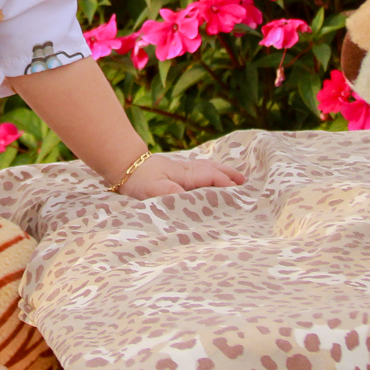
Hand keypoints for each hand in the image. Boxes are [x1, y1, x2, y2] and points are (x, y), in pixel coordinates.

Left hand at [120, 154, 242, 199]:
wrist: (124, 166)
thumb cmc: (139, 180)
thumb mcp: (156, 191)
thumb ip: (174, 196)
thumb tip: (193, 203)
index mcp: (187, 175)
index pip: (213, 178)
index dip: (227, 185)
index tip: (241, 194)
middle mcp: (187, 171)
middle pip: (214, 170)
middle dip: (230, 175)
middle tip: (245, 182)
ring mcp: (182, 171)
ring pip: (208, 169)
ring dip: (223, 173)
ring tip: (235, 179)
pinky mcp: (175, 174)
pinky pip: (200, 172)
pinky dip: (211, 174)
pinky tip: (210, 179)